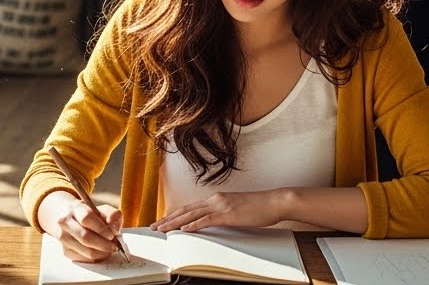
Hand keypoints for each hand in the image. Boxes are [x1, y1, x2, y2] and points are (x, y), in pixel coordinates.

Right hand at [40, 192, 123, 262]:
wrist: (70, 219)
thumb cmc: (90, 214)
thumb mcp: (103, 210)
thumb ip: (113, 215)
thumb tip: (114, 229)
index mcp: (74, 208)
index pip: (87, 218)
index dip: (101, 229)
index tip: (112, 235)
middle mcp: (65, 222)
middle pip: (85, 237)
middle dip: (103, 244)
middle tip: (114, 246)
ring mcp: (62, 237)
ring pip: (85, 250)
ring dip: (101, 253)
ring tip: (109, 249)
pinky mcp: (65, 250)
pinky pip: (83, 259)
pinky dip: (95, 258)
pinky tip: (101, 252)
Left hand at [151, 189, 286, 232]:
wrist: (274, 202)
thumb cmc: (258, 207)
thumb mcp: (236, 210)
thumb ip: (222, 214)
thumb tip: (212, 223)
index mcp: (216, 199)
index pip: (190, 207)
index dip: (174, 214)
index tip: (162, 221)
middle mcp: (215, 200)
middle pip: (186, 210)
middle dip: (168, 218)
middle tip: (154, 227)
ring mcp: (221, 205)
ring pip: (192, 214)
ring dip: (175, 222)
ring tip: (162, 229)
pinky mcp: (228, 214)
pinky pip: (207, 220)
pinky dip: (194, 224)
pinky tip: (184, 229)